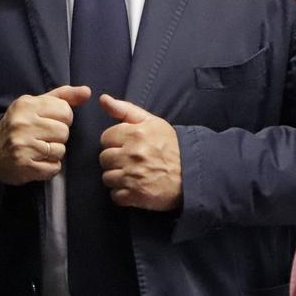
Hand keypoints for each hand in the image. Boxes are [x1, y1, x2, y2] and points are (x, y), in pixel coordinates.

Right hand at [0, 85, 90, 185]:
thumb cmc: (18, 125)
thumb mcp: (36, 104)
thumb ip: (63, 96)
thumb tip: (87, 91)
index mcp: (27, 105)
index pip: (65, 110)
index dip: (63, 119)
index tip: (51, 122)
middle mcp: (23, 123)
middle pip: (64, 132)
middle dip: (58, 137)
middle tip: (43, 138)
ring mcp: (23, 145)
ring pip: (61, 151)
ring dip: (54, 153)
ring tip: (39, 150)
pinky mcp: (24, 166)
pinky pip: (54, 168)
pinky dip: (49, 168)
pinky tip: (37, 162)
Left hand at [98, 94, 181, 210]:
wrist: (192, 175)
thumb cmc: (171, 146)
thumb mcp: (152, 121)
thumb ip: (125, 109)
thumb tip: (103, 99)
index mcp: (135, 134)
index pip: (105, 138)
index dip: (115, 142)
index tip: (126, 146)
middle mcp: (131, 155)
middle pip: (104, 158)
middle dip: (114, 159)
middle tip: (129, 161)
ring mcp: (132, 177)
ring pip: (107, 178)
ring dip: (117, 177)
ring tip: (132, 175)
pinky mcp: (135, 196)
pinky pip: (115, 196)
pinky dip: (122, 194)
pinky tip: (134, 188)